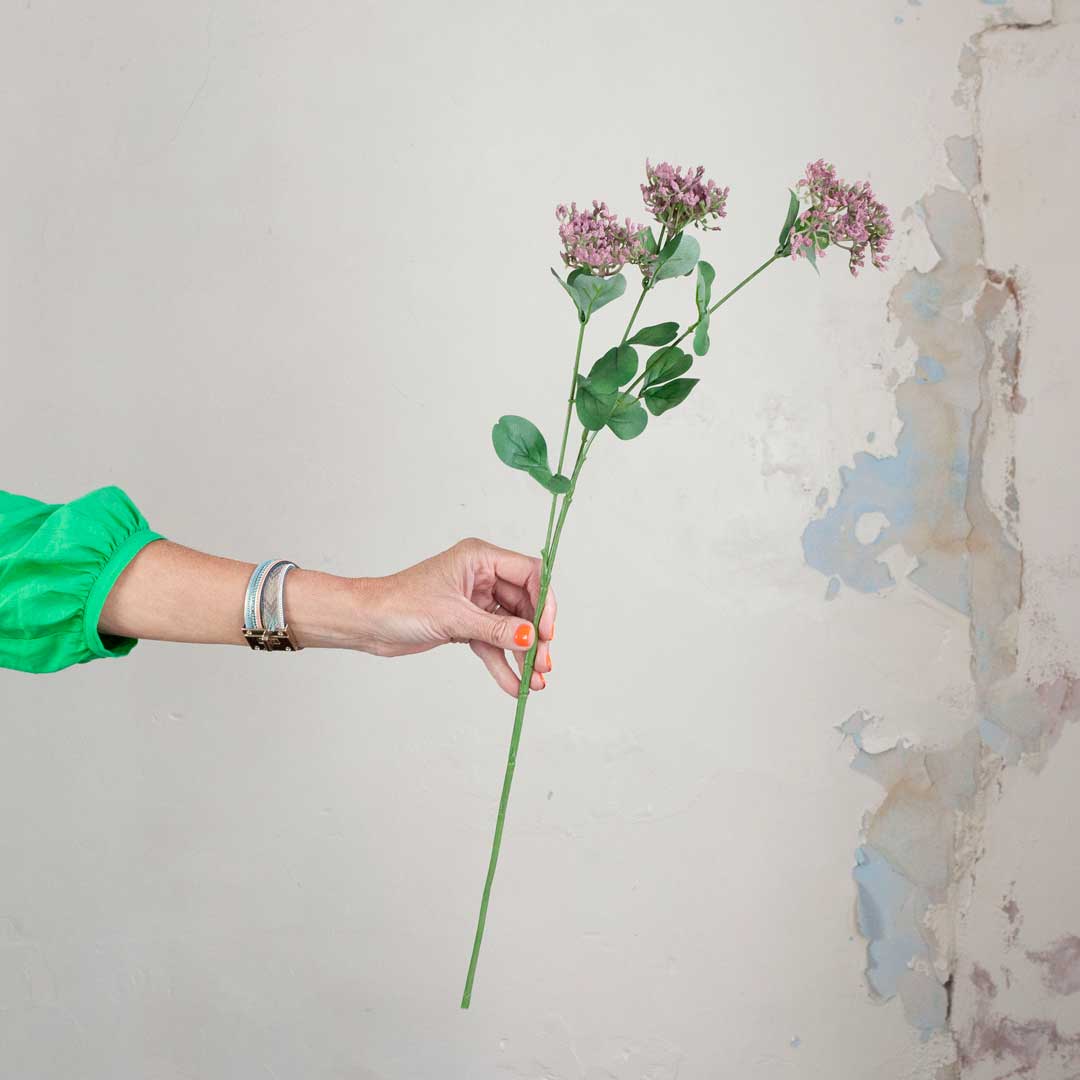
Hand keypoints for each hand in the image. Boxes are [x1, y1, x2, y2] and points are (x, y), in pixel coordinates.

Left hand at [354, 538, 555, 696]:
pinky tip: (513, 685)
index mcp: (480, 559)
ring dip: (522, 655)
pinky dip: (502, 664)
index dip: (544, 602)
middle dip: (536, 637)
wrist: (367, 622)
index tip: (546, 632)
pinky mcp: (466, 623)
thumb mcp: (453, 617)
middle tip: (544, 664)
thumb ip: (495, 629)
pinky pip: (493, 643)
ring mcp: (476, 601)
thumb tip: (530, 638)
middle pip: (525, 605)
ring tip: (534, 683)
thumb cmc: (400, 604)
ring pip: (511, 628)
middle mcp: (482, 577)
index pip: (529, 573)